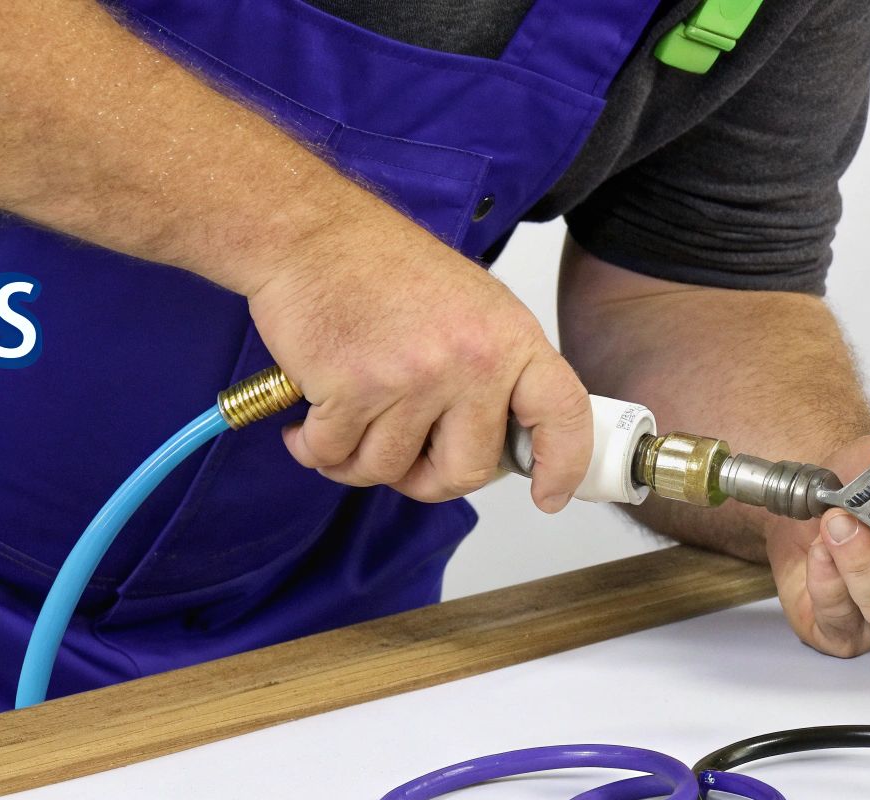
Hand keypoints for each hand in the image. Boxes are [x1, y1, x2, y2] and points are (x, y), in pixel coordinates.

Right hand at [246, 202, 591, 511]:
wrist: (308, 233)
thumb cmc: (379, 264)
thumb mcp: (468, 305)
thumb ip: (493, 370)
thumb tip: (496, 441)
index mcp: (508, 338)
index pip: (561, 414)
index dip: (561, 466)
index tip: (547, 495)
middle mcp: (470, 360)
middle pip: (465, 471)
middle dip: (426, 480)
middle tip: (401, 459)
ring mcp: (412, 378)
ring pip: (389, 470)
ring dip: (357, 460)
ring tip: (346, 419)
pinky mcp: (352, 390)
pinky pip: (335, 456)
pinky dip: (314, 448)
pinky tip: (308, 422)